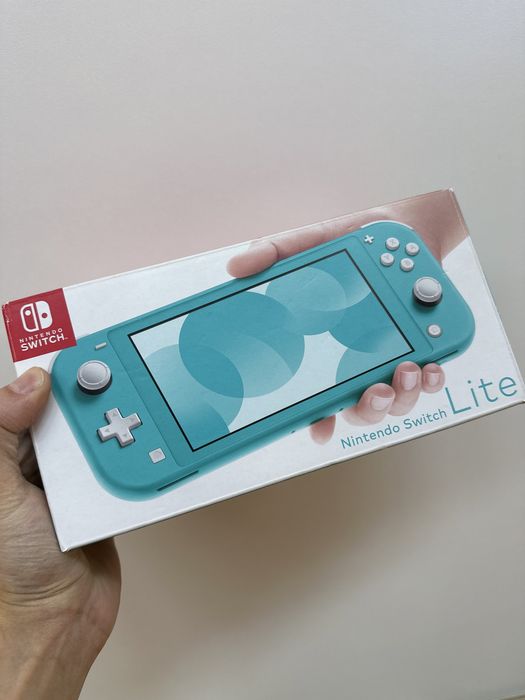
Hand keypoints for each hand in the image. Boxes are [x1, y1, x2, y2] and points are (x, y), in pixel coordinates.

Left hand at [0, 368, 120, 699]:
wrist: (59, 623)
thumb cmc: (12, 571)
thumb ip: (2, 435)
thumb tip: (29, 382)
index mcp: (3, 460)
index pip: (23, 403)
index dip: (45, 374)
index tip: (74, 344)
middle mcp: (33, 467)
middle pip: (64, 414)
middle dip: (86, 393)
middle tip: (112, 367)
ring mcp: (69, 483)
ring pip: (94, 435)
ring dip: (111, 422)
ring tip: (131, 396)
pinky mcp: (100, 498)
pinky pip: (115, 464)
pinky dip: (129, 451)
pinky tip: (142, 436)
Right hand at [227, 215, 445, 442]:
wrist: (399, 229)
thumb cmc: (348, 244)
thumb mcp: (306, 244)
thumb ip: (272, 254)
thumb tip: (235, 267)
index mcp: (323, 352)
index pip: (315, 395)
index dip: (315, 420)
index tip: (319, 429)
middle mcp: (356, 365)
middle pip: (360, 408)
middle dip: (370, 409)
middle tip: (375, 392)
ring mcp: (391, 361)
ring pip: (396, 401)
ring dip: (403, 396)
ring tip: (407, 370)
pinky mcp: (423, 350)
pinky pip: (427, 379)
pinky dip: (431, 380)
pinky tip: (431, 367)